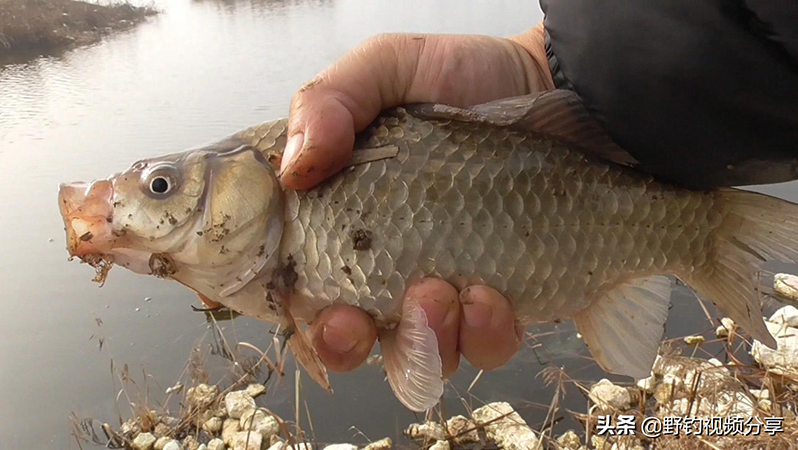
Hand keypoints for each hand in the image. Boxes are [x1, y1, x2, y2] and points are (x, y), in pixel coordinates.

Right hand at [290, 25, 552, 376]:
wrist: (557, 84)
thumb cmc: (467, 77)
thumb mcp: (388, 67)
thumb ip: (329, 102)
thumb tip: (292, 169)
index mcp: (345, 219)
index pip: (298, 284)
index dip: (294, 311)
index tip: (310, 306)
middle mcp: (387, 266)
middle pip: (348, 341)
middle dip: (348, 343)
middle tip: (362, 316)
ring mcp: (446, 290)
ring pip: (419, 357)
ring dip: (423, 341)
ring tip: (444, 292)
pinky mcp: (504, 302)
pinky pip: (487, 347)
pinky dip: (485, 335)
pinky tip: (494, 296)